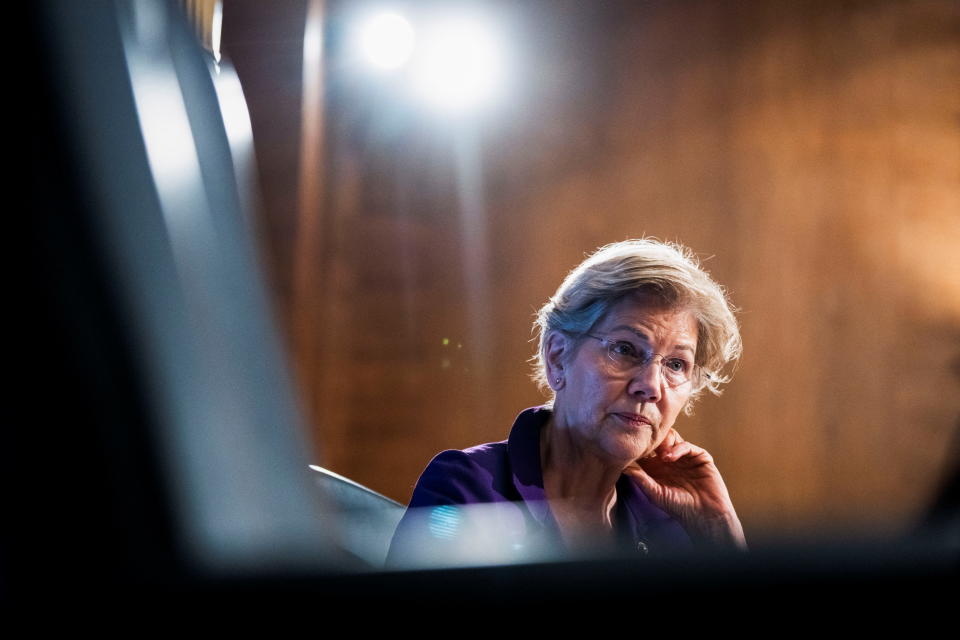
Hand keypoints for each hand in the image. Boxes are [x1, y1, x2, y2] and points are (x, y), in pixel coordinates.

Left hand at [623, 429, 746, 549]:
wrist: (705, 515)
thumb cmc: (679, 508)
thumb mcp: (656, 493)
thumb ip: (641, 479)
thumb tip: (623, 467)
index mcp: (656, 466)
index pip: (645, 450)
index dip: (639, 447)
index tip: (631, 448)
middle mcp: (669, 459)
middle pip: (657, 440)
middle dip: (651, 440)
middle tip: (647, 446)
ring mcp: (684, 456)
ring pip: (671, 438)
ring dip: (664, 442)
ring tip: (661, 456)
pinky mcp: (699, 456)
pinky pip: (686, 445)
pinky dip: (678, 448)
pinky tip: (670, 457)